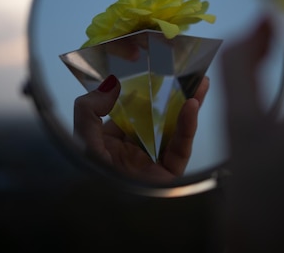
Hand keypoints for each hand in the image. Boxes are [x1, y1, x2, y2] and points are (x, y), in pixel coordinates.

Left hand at [73, 74, 209, 182]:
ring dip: (189, 105)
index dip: (144, 91)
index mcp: (111, 143)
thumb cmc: (88, 179)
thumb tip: (112, 84)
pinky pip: (181, 147)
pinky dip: (188, 127)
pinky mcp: (169, 176)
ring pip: (175, 129)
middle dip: (174, 95)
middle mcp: (133, 151)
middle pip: (159, 117)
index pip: (130, 111)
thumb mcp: (81, 139)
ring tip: (201, 82)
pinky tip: (192, 106)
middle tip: (187, 71)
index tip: (155, 70)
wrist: (103, 213)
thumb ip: (89, 109)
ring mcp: (153, 163)